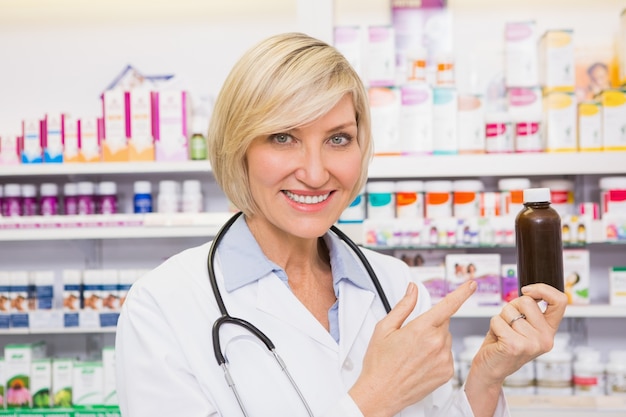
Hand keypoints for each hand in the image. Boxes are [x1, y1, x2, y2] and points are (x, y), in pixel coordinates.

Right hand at [350, 280, 476, 416]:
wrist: (380, 392)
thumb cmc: (380, 362)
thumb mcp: (385, 328)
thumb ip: (403, 306)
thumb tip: (412, 290)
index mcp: (421, 329)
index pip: (448, 305)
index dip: (462, 292)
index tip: (471, 284)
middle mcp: (436, 343)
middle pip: (443, 323)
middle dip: (431, 324)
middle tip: (412, 337)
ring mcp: (444, 359)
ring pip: (446, 339)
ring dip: (435, 340)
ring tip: (414, 353)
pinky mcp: (447, 372)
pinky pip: (447, 354)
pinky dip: (438, 355)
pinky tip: (421, 362)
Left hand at [465, 283, 567, 416]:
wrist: (490, 370)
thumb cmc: (503, 343)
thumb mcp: (521, 324)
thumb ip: (528, 309)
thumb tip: (528, 292)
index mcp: (549, 331)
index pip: (560, 301)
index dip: (543, 289)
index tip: (527, 291)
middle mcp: (546, 338)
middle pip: (527, 301)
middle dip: (511, 307)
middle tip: (508, 325)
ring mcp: (532, 344)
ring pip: (509, 310)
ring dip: (500, 319)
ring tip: (502, 335)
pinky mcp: (515, 346)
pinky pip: (497, 320)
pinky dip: (493, 325)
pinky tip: (497, 340)